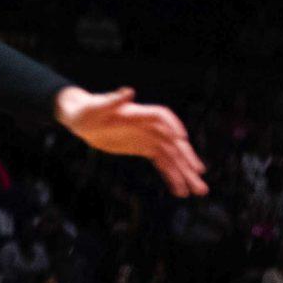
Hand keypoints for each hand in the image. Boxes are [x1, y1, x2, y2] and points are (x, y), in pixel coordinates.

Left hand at [55, 85, 206, 196]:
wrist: (81, 120)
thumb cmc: (87, 111)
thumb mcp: (97, 107)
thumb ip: (113, 100)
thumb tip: (128, 91)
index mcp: (139, 113)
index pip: (162, 117)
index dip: (174, 125)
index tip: (182, 140)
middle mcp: (149, 126)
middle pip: (173, 142)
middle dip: (187, 158)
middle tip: (200, 175)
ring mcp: (148, 138)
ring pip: (172, 157)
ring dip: (185, 173)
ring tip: (199, 191)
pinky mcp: (144, 148)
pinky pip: (162, 163)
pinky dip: (172, 176)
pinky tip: (180, 190)